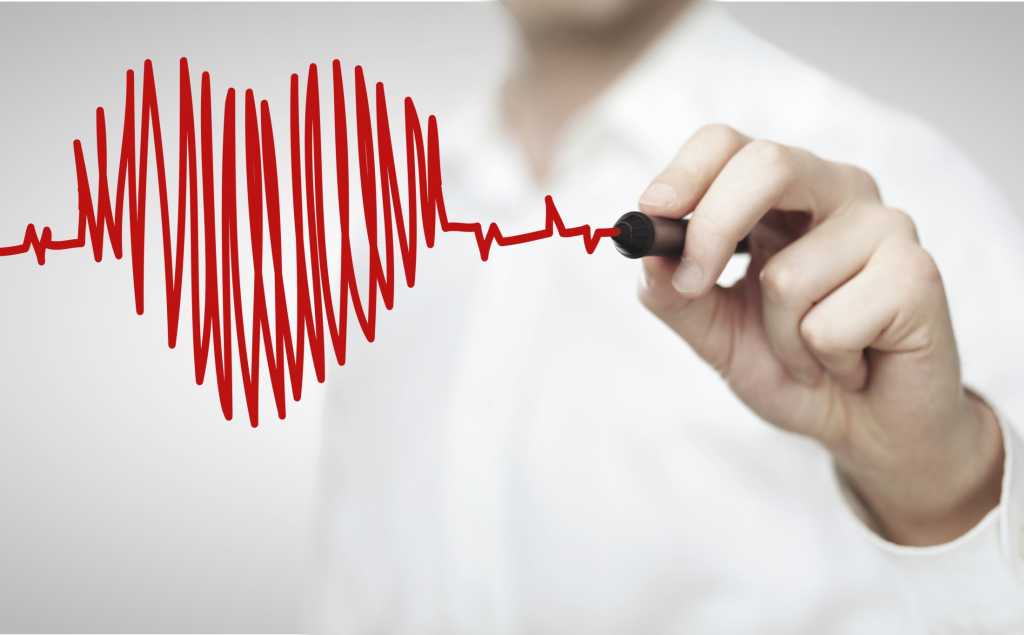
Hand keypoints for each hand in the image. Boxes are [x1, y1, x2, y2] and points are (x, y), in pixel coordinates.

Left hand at [637, 124, 1003, 545]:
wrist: (865, 425)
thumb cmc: (793, 365)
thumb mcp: (716, 332)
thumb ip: (674, 294)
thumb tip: (647, 254)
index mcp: (781, 193)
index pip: (728, 144)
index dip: (684, 173)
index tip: (650, 214)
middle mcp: (835, 192)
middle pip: (766, 164)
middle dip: (713, 230)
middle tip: (693, 286)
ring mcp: (885, 226)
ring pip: (787, 275)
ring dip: (779, 339)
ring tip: (812, 354)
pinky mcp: (918, 274)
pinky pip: (829, 325)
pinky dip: (821, 362)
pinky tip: (851, 364)